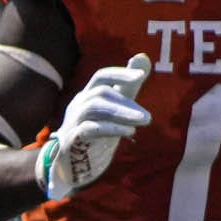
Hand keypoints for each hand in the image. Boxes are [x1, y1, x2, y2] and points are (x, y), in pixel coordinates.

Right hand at [38, 55, 153, 200]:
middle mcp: (78, 105)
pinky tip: (130, 132)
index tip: (141, 76)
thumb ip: (128, 87)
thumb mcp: (113, 109)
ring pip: (94, 108)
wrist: (72, 163)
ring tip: (144, 122)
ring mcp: (73, 121)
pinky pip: (89, 129)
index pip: (101, 76)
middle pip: (100, 93)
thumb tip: (143, 57)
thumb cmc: (95, 131)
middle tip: (148, 117)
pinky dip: (111, 128)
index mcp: (87, 95)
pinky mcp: (72, 140)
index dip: (120, 74)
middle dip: (126, 103)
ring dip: (121, 114)